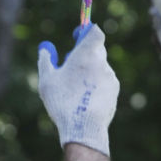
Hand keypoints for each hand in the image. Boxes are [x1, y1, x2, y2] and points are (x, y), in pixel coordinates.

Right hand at [37, 23, 118, 154]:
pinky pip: (104, 82)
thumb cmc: (62, 101)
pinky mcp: (115, 91)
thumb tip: (45, 49)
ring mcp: (111, 77)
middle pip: (97, 50)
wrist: (83, 128)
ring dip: (90, 72)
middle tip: (71, 64)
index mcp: (87, 54)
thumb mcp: (47, 80)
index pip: (95, 32)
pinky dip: (95, 85)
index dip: (87, 32)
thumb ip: (46, 60)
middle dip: (85, 54)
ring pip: (99, 68)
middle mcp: (102, 63)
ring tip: (74, 89)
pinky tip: (83, 99)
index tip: (77, 37)